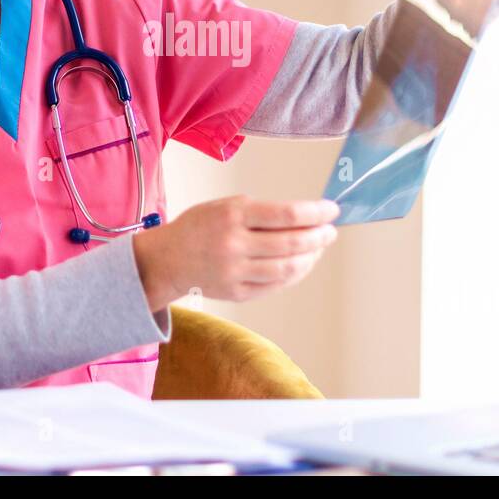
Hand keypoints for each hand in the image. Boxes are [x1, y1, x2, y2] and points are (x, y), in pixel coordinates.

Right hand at [132, 195, 339, 308]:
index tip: (331, 210)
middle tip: (330, 231)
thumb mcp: (225, 205)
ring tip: (319, 248)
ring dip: (311, 257)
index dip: (315, 213)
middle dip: (319, 237)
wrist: (167, 260)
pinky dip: (294, 274)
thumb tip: (305, 217)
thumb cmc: (199, 227)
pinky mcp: (237, 293)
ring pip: (287, 268)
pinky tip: (302, 264)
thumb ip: (261, 212)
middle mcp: (234, 244)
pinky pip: (275, 285)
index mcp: (233, 215)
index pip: (286, 214)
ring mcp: (236, 272)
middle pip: (291, 243)